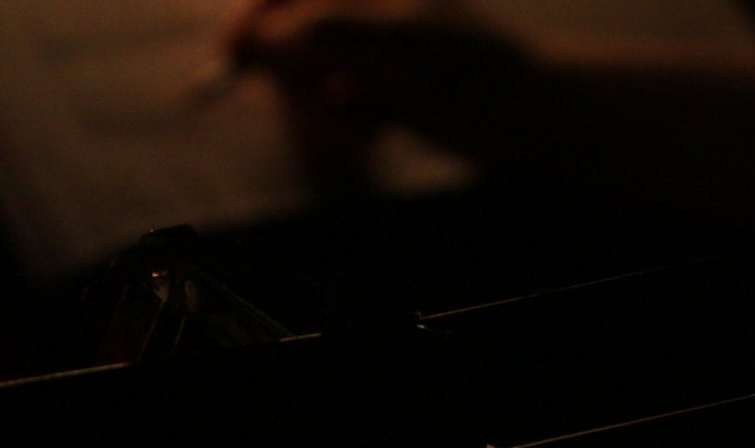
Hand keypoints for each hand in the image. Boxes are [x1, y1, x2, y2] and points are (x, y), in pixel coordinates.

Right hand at [221, 0, 546, 162]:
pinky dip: (338, 125)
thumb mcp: (397, 39)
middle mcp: (355, 11)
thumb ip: (328, 29)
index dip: (250, 19)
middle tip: (318, 107)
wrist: (522, 112)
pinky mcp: (372, 91)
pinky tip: (373, 128)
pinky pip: (325, 109)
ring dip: (313, 111)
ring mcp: (362, 53)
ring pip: (300, 82)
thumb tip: (268, 36)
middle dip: (290, 79)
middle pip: (280, 40)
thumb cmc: (469, 64)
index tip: (233, 59)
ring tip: (350, 125)